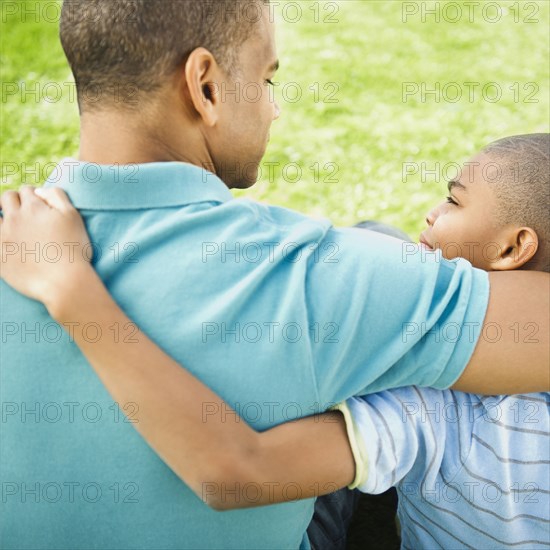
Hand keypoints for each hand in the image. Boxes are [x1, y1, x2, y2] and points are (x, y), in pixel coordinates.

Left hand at [0, 186, 92, 312]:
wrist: (63, 281)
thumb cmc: (73, 249)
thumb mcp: (73, 217)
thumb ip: (58, 196)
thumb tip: (42, 191)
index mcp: (33, 208)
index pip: (27, 190)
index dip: (34, 195)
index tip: (39, 204)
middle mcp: (14, 218)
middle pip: (6, 198)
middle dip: (14, 201)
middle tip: (25, 213)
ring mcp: (3, 237)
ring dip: (3, 217)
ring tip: (14, 227)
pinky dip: (1, 237)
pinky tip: (10, 243)